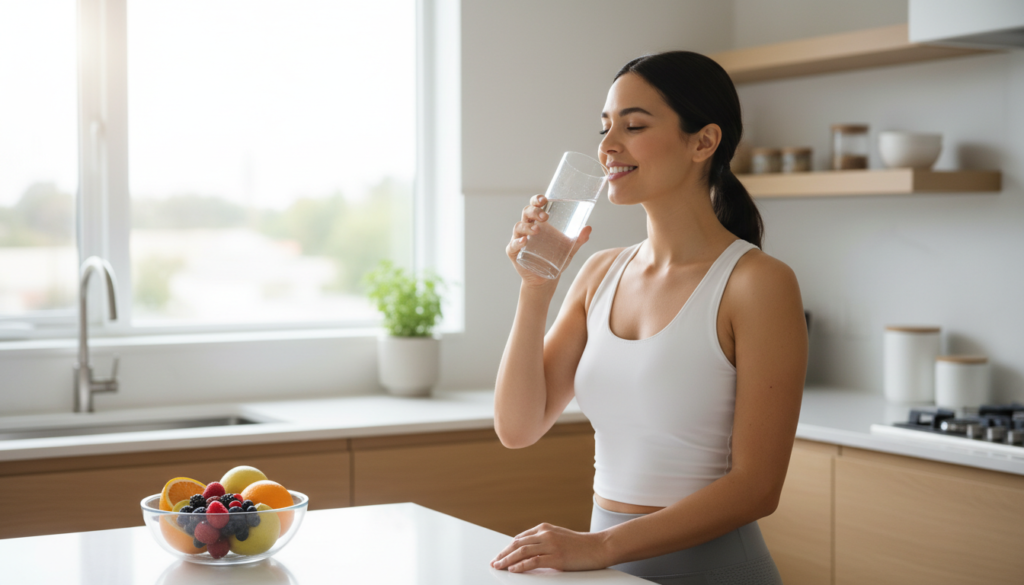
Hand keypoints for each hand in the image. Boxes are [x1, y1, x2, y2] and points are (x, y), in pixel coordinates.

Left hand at [490, 522, 608, 572]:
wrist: (598, 547)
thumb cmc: (579, 545)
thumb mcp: (558, 537)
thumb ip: (543, 540)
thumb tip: (527, 548)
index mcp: (544, 528)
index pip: (520, 538)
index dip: (508, 548)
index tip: (500, 555)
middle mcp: (545, 534)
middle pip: (517, 544)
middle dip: (503, 553)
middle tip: (494, 561)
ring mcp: (551, 545)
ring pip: (522, 552)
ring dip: (507, 559)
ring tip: (499, 566)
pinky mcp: (556, 557)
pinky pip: (533, 561)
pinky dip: (521, 566)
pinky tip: (513, 569)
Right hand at [506, 194, 592, 286]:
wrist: (546, 278)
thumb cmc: (556, 258)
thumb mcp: (569, 249)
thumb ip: (578, 239)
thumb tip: (588, 228)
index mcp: (539, 222)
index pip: (535, 205)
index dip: (537, 200)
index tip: (544, 199)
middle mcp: (527, 227)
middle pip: (526, 213)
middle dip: (534, 211)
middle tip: (545, 217)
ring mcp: (519, 239)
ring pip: (519, 227)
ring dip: (527, 227)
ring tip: (537, 230)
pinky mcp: (514, 252)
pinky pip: (513, 245)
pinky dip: (517, 242)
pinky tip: (524, 242)